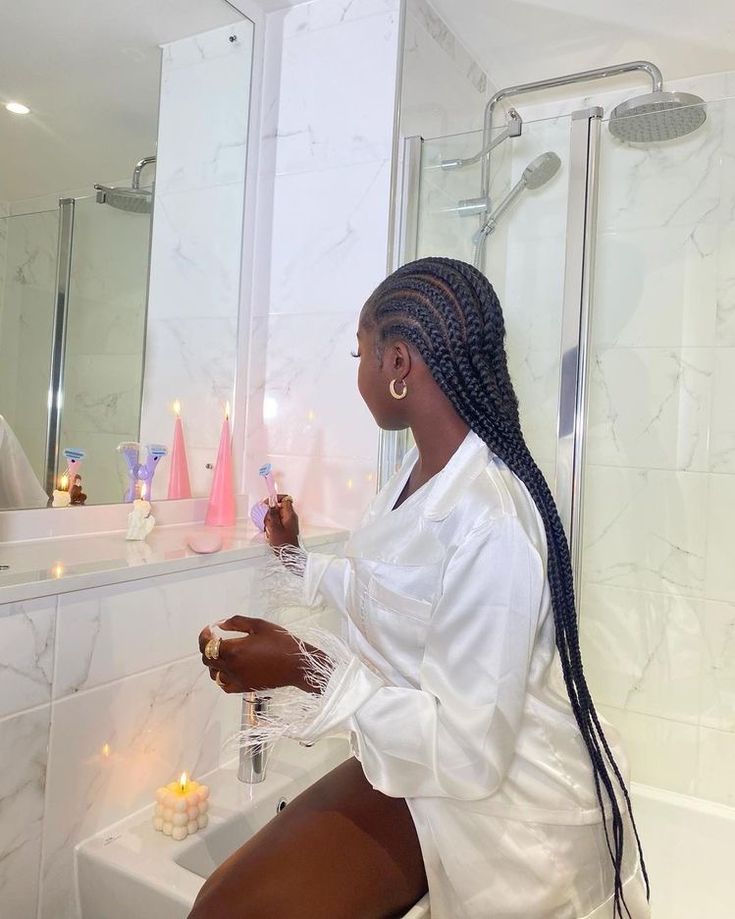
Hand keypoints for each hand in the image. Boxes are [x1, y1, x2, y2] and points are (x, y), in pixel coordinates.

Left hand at [198, 616, 326, 694]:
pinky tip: (229, 669)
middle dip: (208, 648)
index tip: (208, 630)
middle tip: (216, 639)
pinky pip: (224, 685)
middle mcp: (232, 667)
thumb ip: (236, 622)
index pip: (207, 645)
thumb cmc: (281, 642)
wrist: (297, 664)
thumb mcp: (259, 625)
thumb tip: (220, 624)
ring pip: (214, 673)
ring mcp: (237, 679)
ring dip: (214, 663)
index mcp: (234, 650)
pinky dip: (222, 677)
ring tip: (223, 653)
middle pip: (207, 659)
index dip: (204, 636)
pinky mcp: (244, 688)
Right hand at [264, 494, 299, 548]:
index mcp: (290, 514)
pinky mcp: (286, 528)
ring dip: (270, 520)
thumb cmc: (284, 543)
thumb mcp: (275, 528)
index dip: (276, 498)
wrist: (290, 555)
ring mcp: (289, 522)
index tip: (267, 503)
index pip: (285, 499)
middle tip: (266, 521)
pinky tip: (270, 532)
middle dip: (270, 512)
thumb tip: (271, 502)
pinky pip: (277, 522)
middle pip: (279, 507)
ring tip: (268, 529)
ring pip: (277, 515)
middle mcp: (291, 517)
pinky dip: (272, 525)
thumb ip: (273, 514)